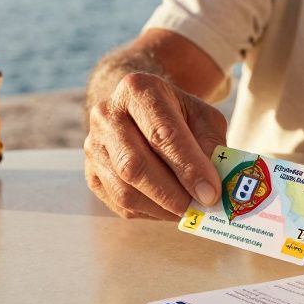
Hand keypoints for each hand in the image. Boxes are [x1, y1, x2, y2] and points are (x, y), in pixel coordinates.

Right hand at [84, 72, 227, 219]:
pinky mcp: (91, 174)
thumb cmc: (178, 115)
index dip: (188, 168)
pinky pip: (119, 204)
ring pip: (125, 191)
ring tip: (188, 210)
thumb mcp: (203, 117)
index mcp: (138, 90)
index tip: (210, 193)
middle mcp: (107, 115)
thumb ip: (211, 146)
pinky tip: (169, 207)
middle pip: (136, 166)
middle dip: (172, 194)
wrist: (141, 111)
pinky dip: (149, 212)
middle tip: (200, 208)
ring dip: (161, 208)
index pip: (162, 134)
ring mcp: (93, 146)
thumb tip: (212, 188)